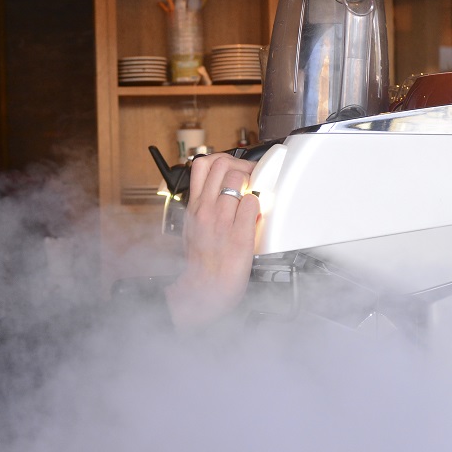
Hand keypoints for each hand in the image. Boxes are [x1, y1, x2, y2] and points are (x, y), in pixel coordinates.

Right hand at [164, 152, 259, 327]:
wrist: (204, 290)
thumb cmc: (201, 264)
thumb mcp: (192, 229)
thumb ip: (203, 209)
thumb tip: (217, 195)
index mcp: (194, 207)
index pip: (201, 165)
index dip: (221, 160)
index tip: (233, 168)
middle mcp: (206, 209)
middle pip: (221, 163)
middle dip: (239, 166)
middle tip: (248, 178)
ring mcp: (222, 220)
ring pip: (238, 178)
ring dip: (250, 182)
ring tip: (254, 194)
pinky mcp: (240, 234)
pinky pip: (253, 203)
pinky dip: (258, 204)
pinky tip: (257, 214)